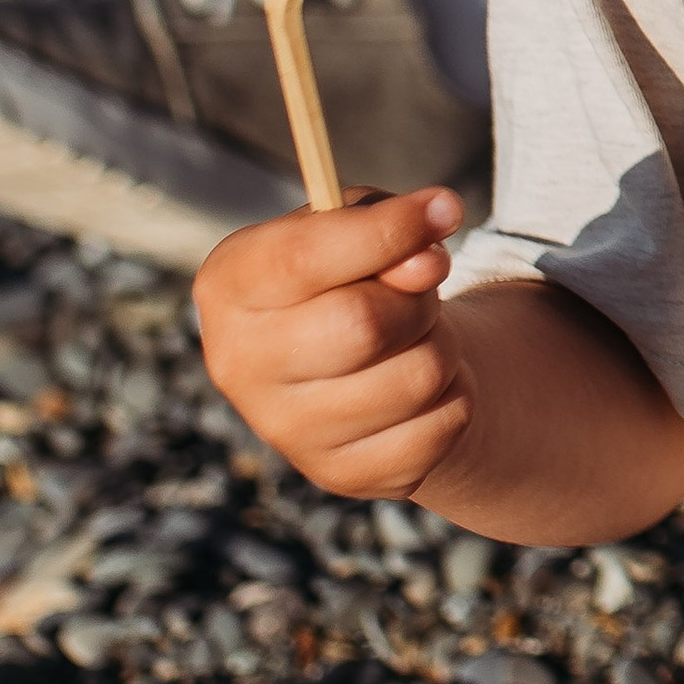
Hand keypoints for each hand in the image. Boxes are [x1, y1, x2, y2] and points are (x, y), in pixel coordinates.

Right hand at [195, 184, 473, 500]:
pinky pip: (442, 424)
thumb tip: (425, 261)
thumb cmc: (348, 276)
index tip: (446, 208)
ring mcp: (286, 430)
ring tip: (417, 336)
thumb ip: (385, 225)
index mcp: (228, 285)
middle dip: (418, 297)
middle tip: (423, 285)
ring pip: (417, 375)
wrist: (353, 367)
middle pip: (362, 324)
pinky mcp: (341, 474)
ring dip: (443, 344)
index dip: (386, 230)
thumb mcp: (355, 228)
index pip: (305, 257)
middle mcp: (238, 363)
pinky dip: (454, 395)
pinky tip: (421, 388)